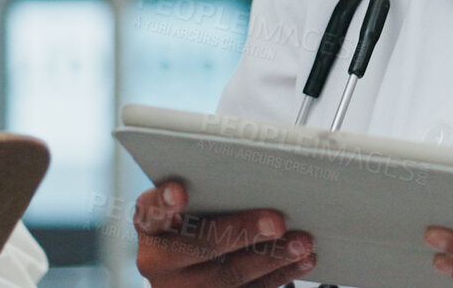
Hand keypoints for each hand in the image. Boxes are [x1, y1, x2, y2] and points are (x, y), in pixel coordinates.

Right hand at [134, 179, 316, 287]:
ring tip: (301, 241)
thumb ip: (207, 191)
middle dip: (242, 232)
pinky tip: (301, 261)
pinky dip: (280, 275)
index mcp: (152, 227)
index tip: (180, 191)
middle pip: (200, 246)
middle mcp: (159, 261)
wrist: (186, 270)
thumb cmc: (193, 222)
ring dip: (272, 258)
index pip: (151, 211)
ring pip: (229, 275)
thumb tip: (258, 176)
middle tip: (276, 221)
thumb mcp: (188, 206)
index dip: (164, 202)